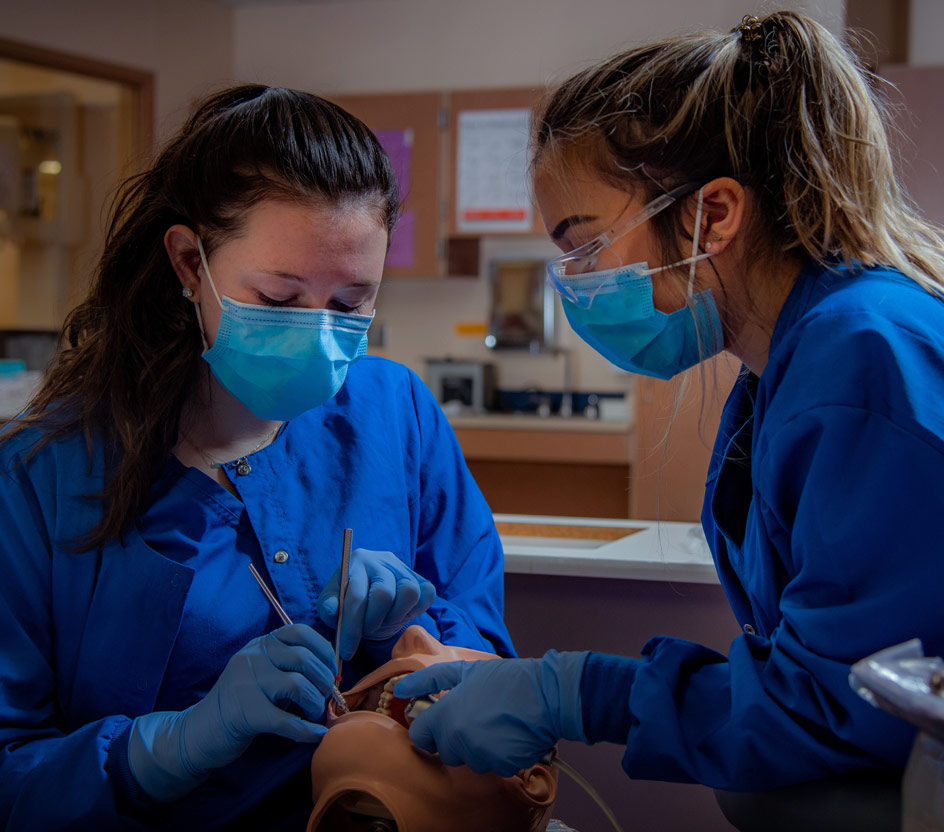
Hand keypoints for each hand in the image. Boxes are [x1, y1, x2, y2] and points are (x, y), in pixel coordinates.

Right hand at [129, 624, 335, 800]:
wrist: (199, 733)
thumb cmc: (241, 704)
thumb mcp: (262, 674)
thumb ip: (289, 666)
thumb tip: (331, 673)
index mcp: (260, 645)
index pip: (300, 632)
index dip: (323, 650)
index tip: (331, 669)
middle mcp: (253, 658)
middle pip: (303, 658)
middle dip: (323, 680)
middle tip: (325, 697)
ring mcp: (247, 683)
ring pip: (298, 685)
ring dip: (315, 703)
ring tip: (314, 713)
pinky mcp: (246, 713)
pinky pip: (286, 720)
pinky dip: (307, 730)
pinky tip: (316, 734)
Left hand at [318, 548, 435, 659]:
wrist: (372, 598)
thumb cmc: (349, 602)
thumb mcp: (332, 604)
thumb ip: (327, 607)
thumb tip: (330, 609)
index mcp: (357, 561)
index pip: (356, 596)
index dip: (352, 627)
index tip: (347, 651)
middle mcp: (382, 559)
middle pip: (384, 593)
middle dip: (373, 621)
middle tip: (367, 631)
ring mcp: (404, 568)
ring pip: (409, 592)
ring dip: (394, 616)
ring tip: (383, 621)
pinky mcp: (422, 579)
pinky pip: (427, 594)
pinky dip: (414, 611)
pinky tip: (398, 615)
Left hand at [393, 651, 588, 776]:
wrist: (547, 694)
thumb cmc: (505, 680)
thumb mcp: (464, 671)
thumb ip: (428, 681)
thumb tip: (400, 688)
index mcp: (445, 717)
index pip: (420, 737)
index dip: (428, 727)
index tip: (440, 719)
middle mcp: (458, 742)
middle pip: (444, 751)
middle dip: (454, 737)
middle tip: (474, 716)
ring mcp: (480, 757)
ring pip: (469, 759)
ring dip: (477, 746)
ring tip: (494, 722)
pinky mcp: (501, 767)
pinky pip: (491, 765)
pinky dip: (497, 754)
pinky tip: (508, 734)